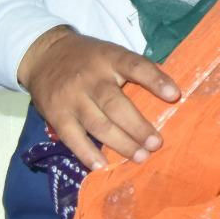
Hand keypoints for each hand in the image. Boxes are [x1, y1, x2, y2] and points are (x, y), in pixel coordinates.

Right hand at [17, 26, 179, 169]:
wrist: (44, 55)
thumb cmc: (90, 58)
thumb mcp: (112, 53)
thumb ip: (133, 70)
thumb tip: (168, 93)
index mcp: (111, 58)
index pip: (136, 66)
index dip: (156, 80)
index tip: (174, 95)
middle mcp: (92, 78)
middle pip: (116, 105)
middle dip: (138, 126)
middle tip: (156, 143)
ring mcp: (72, 98)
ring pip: (98, 124)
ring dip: (121, 143)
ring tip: (140, 156)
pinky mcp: (56, 115)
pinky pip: (73, 137)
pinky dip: (87, 153)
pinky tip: (102, 165)